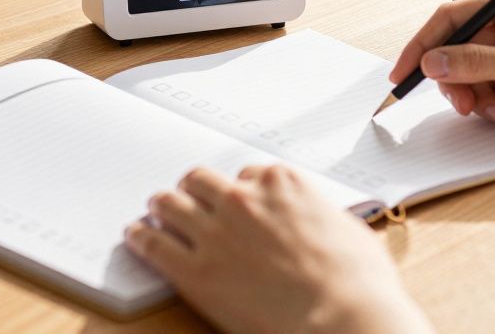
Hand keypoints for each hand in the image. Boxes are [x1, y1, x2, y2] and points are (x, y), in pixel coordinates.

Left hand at [124, 165, 431, 333]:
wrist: (343, 319)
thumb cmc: (357, 284)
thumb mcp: (349, 230)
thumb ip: (319, 216)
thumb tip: (319, 221)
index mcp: (282, 184)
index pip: (246, 174)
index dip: (239, 191)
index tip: (235, 201)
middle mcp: (243, 199)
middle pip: (199, 180)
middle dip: (194, 192)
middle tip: (189, 202)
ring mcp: (215, 232)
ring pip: (169, 202)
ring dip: (163, 207)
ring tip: (156, 215)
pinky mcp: (195, 270)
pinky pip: (152, 242)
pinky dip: (141, 237)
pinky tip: (136, 237)